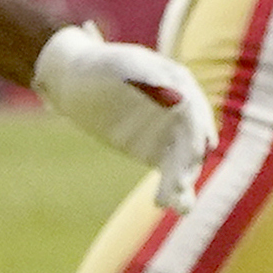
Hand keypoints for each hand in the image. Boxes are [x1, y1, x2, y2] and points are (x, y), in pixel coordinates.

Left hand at [34, 24, 216, 210]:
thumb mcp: (119, 64)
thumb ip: (149, 77)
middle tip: (178, 185)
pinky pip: (171, 173)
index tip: (193, 153)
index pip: (195, 112)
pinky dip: (175, 191)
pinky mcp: (159, 153)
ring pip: (185, 162)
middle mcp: (183, 110)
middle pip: (193, 141)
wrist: (77, 81)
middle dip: (189, 164)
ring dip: (184, 183)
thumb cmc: (98, 66)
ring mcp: (171, 133)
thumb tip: (182, 97)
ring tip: (180, 207)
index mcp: (180, 83)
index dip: (195, 133)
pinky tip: (177, 208)